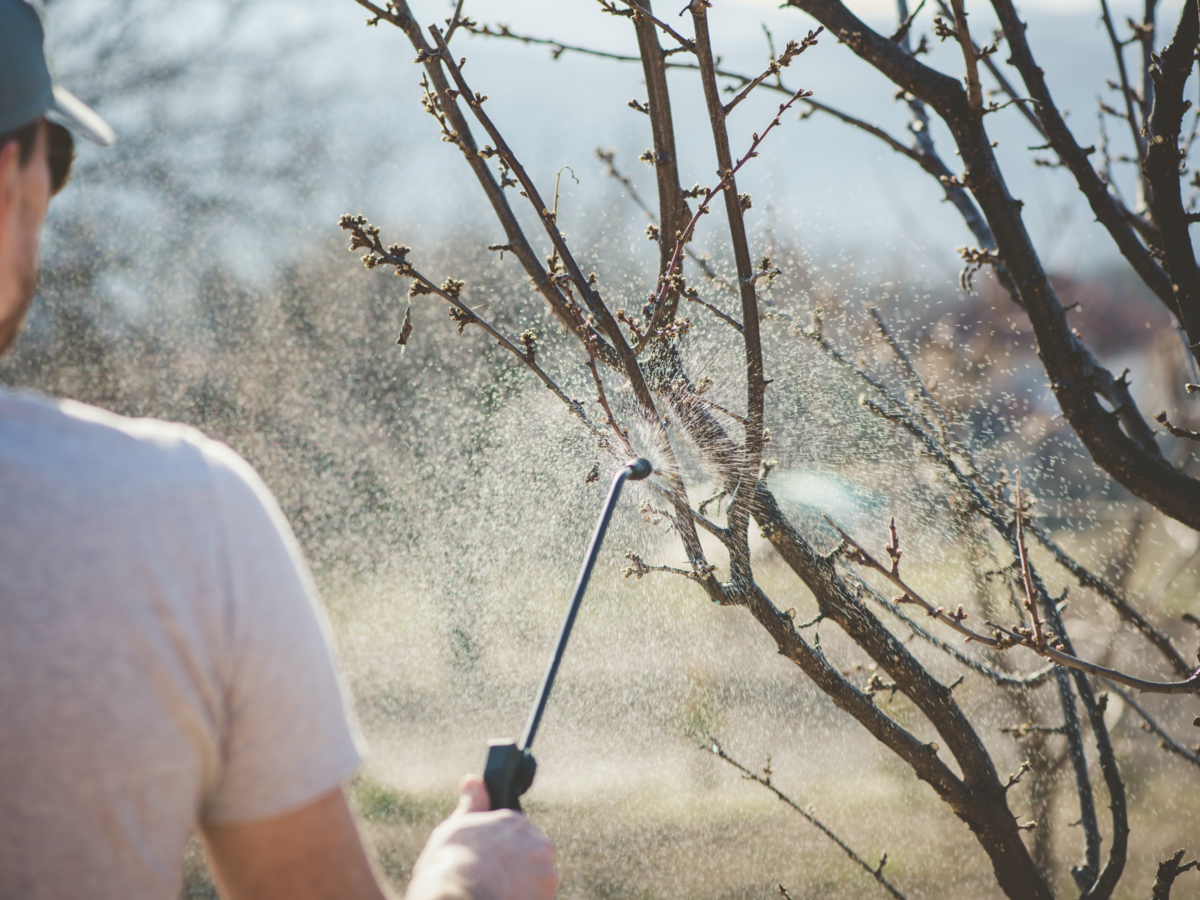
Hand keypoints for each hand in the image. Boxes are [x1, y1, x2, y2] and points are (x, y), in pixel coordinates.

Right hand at [405, 776, 557, 899]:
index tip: (489, 862)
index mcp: (516, 822)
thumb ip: (472, 804)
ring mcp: (545, 872)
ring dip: (522, 887)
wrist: (460, 896)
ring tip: (496, 893)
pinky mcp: (548, 897)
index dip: (502, 851)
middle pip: (531, 857)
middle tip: (492, 880)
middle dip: (517, 868)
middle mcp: (538, 843)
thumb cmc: (452, 862)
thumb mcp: (456, 827)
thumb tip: (473, 780)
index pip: (517, 835)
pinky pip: (538, 898)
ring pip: (536, 881)